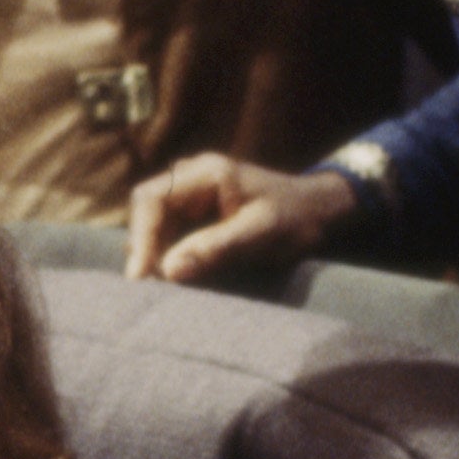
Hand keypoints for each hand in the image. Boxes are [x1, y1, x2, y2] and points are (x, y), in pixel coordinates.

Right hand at [125, 155, 355, 282]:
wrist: (319, 210)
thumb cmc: (295, 218)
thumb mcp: (259, 234)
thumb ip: (214, 248)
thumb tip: (168, 269)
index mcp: (206, 173)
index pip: (152, 198)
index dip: (140, 237)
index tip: (139, 275)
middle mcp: (191, 177)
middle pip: (147, 210)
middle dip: (144, 247)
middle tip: (149, 285)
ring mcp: (192, 193)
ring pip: (155, 223)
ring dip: (154, 253)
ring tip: (160, 285)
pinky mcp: (196, 211)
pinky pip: (169, 231)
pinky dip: (167, 254)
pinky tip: (173, 275)